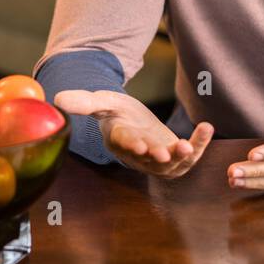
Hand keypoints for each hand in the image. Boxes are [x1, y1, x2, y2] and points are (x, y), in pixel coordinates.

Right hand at [54, 89, 213, 177]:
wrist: (130, 120)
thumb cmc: (114, 111)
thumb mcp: (101, 101)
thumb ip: (84, 101)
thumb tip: (57, 98)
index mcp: (118, 140)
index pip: (124, 144)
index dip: (132, 145)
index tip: (140, 145)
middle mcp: (138, 154)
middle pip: (149, 159)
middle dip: (159, 157)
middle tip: (168, 153)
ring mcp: (157, 159)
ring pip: (172, 165)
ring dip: (184, 155)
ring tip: (191, 141)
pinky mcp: (174, 157)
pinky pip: (189, 156)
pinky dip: (199, 144)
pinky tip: (206, 127)